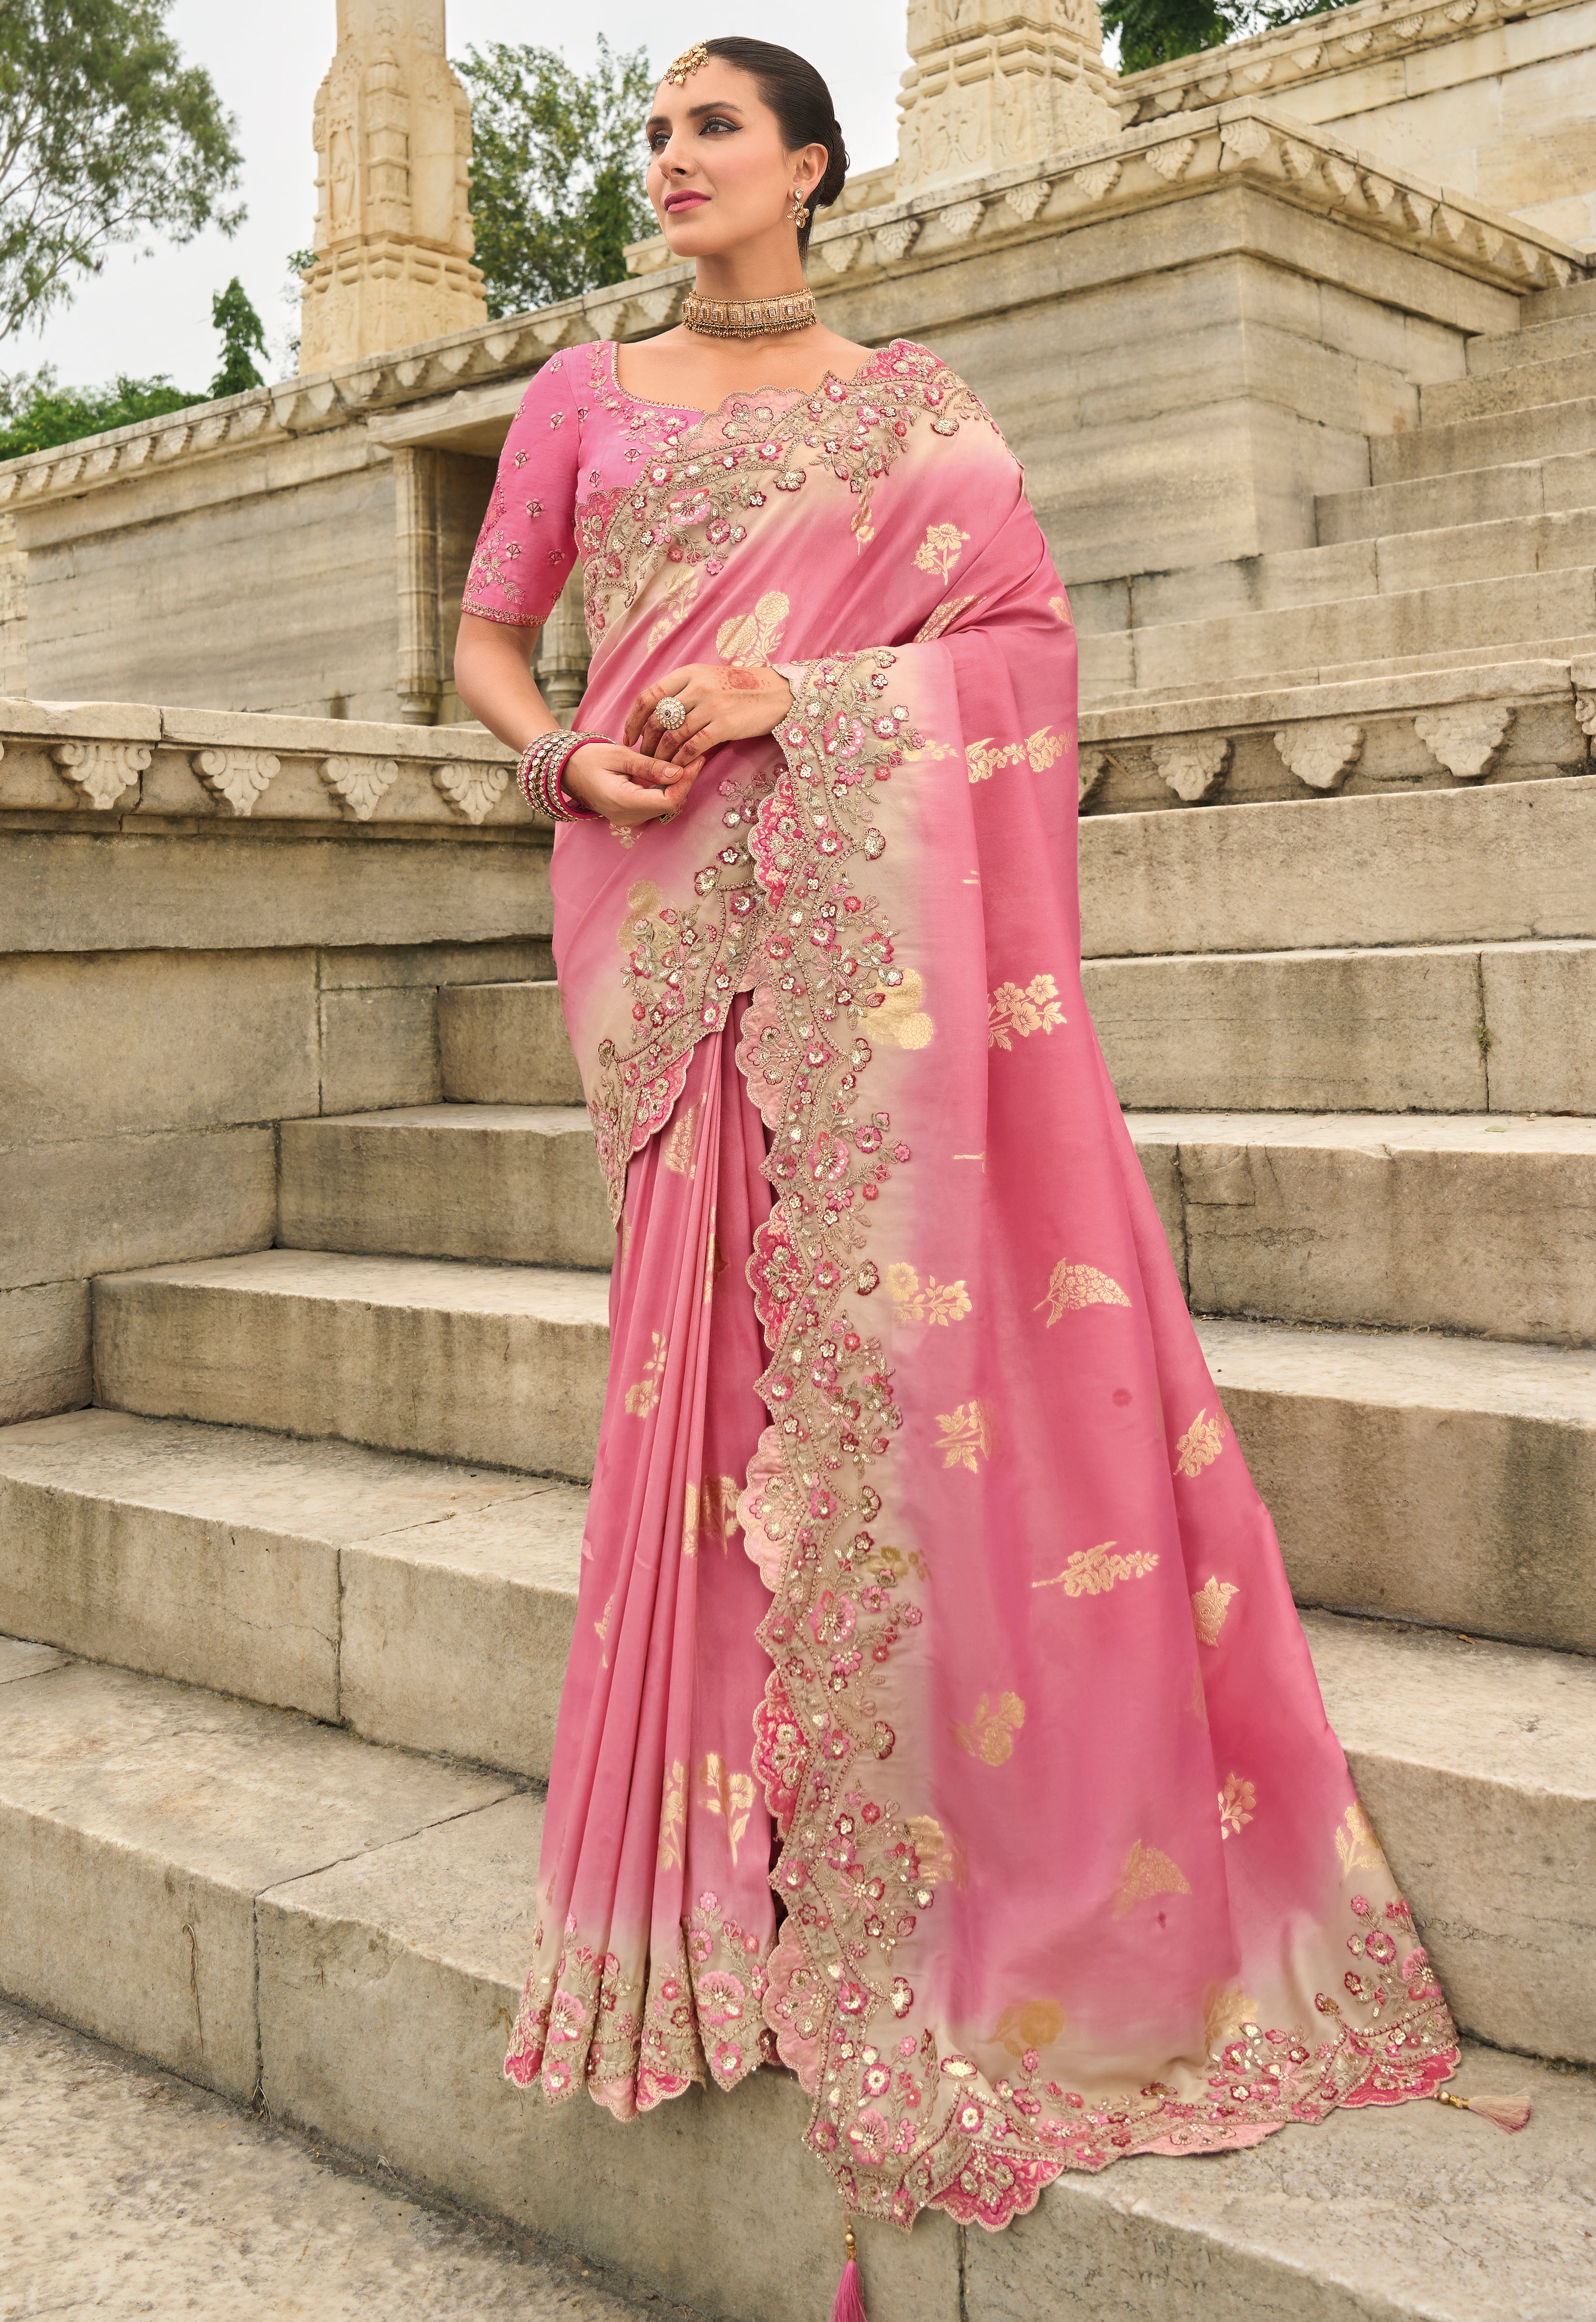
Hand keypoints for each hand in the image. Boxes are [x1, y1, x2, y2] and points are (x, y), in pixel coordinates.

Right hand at [561, 740, 692, 826]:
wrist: (566, 770)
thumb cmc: (588, 758)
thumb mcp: (619, 755)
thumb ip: (649, 766)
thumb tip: (679, 771)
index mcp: (623, 802)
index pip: (668, 800)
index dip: (686, 781)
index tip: (696, 759)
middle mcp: (627, 817)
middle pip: (670, 805)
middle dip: (685, 782)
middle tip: (695, 756)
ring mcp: (629, 819)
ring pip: (665, 806)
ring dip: (677, 785)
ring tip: (685, 760)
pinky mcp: (631, 815)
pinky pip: (656, 805)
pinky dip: (666, 789)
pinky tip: (670, 771)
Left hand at [625, 662, 792, 767]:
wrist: (778, 693)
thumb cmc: (742, 689)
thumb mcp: (710, 678)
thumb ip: (685, 690)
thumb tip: (659, 713)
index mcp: (689, 673)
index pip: (649, 696)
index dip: (633, 719)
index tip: (628, 737)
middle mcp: (697, 687)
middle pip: (657, 719)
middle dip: (646, 743)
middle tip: (643, 758)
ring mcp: (710, 706)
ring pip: (672, 736)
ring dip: (661, 757)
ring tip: (658, 767)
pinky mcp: (724, 726)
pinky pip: (692, 747)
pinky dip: (681, 761)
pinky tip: (678, 769)